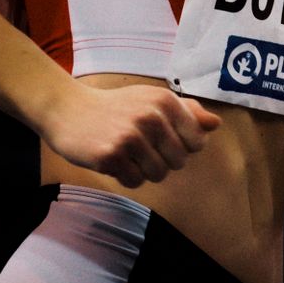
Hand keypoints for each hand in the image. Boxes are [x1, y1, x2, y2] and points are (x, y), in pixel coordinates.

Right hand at [38, 83, 220, 187]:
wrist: (68, 110)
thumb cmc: (116, 107)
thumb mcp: (151, 100)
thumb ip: (187, 112)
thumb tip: (215, 125)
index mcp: (165, 101)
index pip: (197, 142)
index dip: (182, 147)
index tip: (162, 139)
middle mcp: (150, 116)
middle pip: (179, 162)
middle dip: (162, 160)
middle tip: (140, 146)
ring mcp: (130, 137)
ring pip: (158, 174)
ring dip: (144, 170)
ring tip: (127, 153)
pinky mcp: (111, 156)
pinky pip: (135, 182)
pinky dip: (126, 176)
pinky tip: (114, 160)